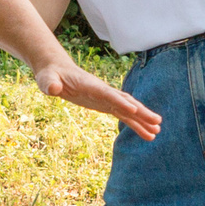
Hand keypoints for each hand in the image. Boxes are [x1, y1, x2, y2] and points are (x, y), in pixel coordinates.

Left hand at [34, 55, 160, 140]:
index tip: (134, 110)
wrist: (57, 72)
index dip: (119, 101)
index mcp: (90, 85)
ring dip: (142, 120)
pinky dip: (135, 124)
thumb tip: (52, 89)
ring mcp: (106, 98)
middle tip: (157, 121)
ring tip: (157, 132)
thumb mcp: (47, 79)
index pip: (107, 93)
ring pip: (128, 109)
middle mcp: (102, 91)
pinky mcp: (105, 105)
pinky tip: (146, 134)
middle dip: (141, 111)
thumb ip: (50, 83)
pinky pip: (123, 115)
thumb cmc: (51, 76)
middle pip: (125, 101)